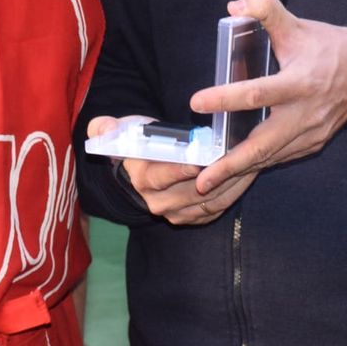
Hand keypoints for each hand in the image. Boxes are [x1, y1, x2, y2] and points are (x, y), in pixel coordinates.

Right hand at [85, 115, 257, 225]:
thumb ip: (105, 128)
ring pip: (208, 201)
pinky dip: (232, 194)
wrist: (142, 169)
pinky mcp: (192, 218)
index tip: (199, 159)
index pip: (161, 177)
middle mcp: (156, 202)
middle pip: (190, 191)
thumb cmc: (134, 143)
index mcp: (140, 179)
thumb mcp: (118, 130)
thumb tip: (100, 128)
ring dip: (229, 185)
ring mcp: (176, 213)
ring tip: (246, 164)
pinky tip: (244, 176)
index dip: (180, 170)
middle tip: (233, 158)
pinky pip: (216, 209)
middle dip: (214, 176)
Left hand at [189, 0, 346, 193]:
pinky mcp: (312, 144)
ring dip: (240, 172)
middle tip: (202, 178)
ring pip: (270, 158)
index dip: (225, 99)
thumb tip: (234, 7)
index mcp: (299, 84)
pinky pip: (280, 158)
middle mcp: (304, 115)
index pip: (257, 94)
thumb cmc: (328, 48)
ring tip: (209, 184)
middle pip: (262, 145)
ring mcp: (309, 134)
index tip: (197, 103)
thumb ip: (265, 9)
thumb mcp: (297, 24)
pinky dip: (257, 166)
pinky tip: (236, 171)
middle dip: (230, 164)